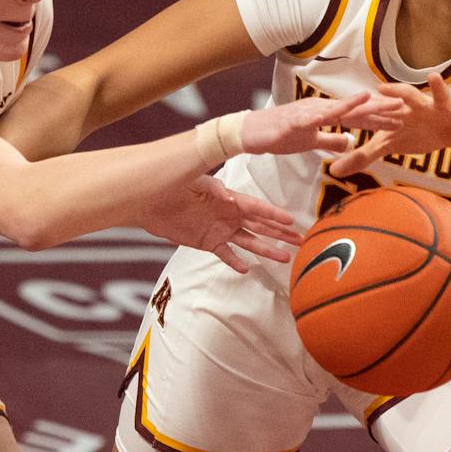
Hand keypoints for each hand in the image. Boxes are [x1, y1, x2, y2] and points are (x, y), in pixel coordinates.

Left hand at [140, 175, 307, 271]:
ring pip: (249, 241)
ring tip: (285, 258)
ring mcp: (220, 230)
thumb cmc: (174, 184)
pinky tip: (248, 270)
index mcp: (230, 198)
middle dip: (280, 233)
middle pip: (260, 226)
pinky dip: (236, 262)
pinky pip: (226, 254)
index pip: (258, 208)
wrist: (150, 200)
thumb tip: (234, 200)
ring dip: (266, 249)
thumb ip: (215, 190)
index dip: (275, 215)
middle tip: (300, 240)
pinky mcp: (207, 243)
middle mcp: (229, 215)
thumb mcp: (196, 182)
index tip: (292, 221)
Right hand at [236, 90, 407, 157]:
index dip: (380, 115)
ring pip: (344, 109)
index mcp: (325, 113)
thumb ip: (330, 140)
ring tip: (388, 102)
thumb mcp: (310, 142)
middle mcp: (321, 108)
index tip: (402, 115)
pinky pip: (321, 115)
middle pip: (357, 109)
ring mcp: (311, 111)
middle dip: (382, 107)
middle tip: (408, 105)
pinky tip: (352, 104)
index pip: (358, 115)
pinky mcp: (299, 119)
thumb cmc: (278, 136)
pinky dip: (337, 110)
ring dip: (367, 106)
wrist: (250, 134)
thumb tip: (350, 142)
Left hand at [326, 74, 450, 177]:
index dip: (366, 108)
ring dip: (438, 88)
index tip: (347, 104)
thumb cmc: (416, 132)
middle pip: (405, 96)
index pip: (380, 107)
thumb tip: (332, 172)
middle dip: (396, 92)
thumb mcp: (388, 144)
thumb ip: (362, 155)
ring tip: (436, 78)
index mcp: (399, 109)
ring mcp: (440, 107)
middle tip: (382, 89)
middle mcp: (418, 104)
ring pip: (439, 96)